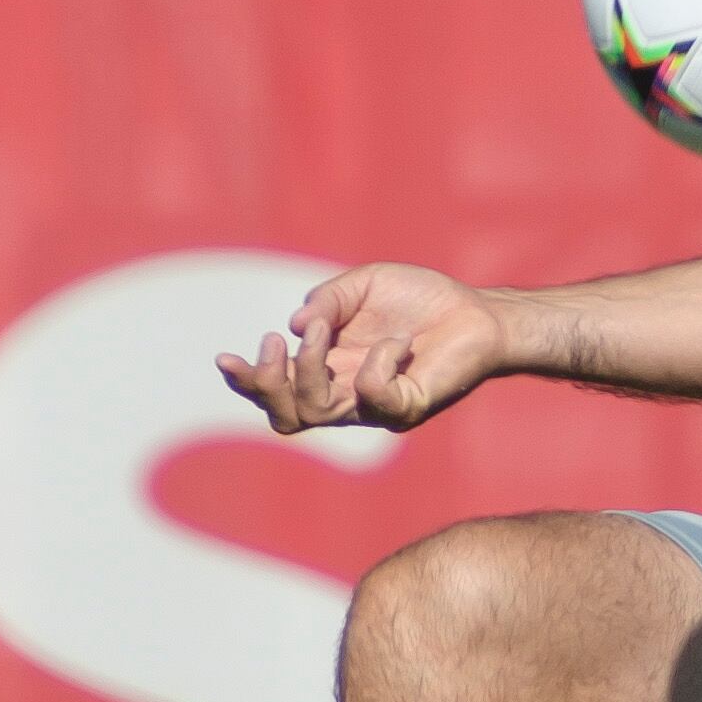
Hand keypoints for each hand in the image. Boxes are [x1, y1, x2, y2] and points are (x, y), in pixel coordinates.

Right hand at [217, 264, 504, 433]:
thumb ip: (327, 300)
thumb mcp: (364, 285)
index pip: (278, 392)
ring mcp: (375, 406)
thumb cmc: (420, 299)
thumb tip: (296, 325)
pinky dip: (374, 362)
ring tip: (324, 332)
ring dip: (309, 366)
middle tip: (275, 342)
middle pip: (286, 416)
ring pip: (317, 411)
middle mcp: (346, 395)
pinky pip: (372, 395)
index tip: (226, 358)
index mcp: (328, 369)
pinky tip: (396, 342)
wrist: (476, 311)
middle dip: (267, 381)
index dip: (248, 383)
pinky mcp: (407, 408)